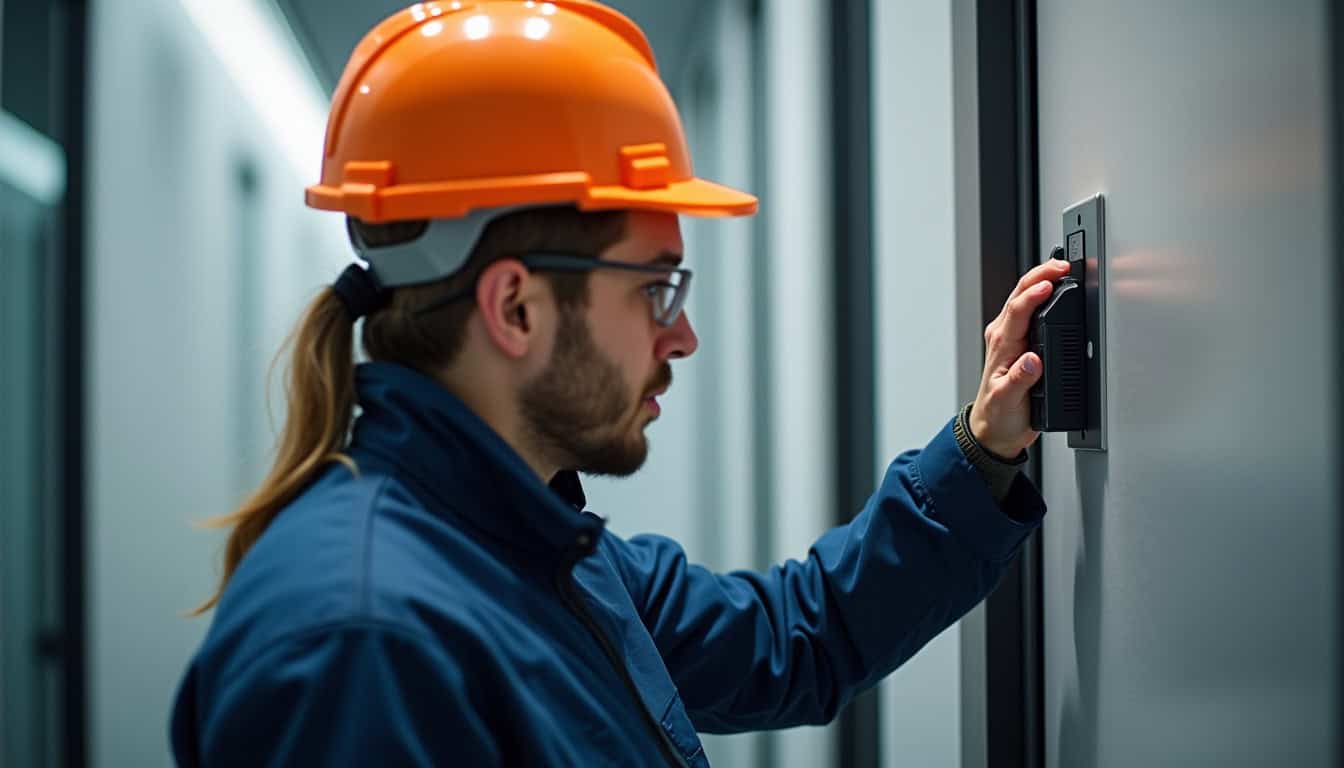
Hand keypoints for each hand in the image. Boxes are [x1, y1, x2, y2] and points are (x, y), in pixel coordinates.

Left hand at [969, 259, 1072, 457]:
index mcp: (1001, 346)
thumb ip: (1020, 380)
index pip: (1017, 311)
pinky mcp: (1019, 343)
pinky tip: (1054, 288)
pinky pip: (1029, 311)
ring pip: (1023, 299)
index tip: (1050, 284)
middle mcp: (1003, 336)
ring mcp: (1010, 338)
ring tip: (1061, 269)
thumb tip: (1033, 360)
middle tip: (1062, 264)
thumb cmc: (998, 416)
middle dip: (1040, 275)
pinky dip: (1042, 295)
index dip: (1033, 294)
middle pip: (1019, 295)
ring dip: (1040, 279)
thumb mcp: (1008, 402)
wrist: (993, 430)